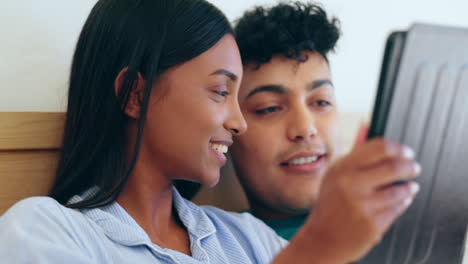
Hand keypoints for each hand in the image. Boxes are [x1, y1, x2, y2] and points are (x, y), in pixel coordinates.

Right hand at [301, 125, 420, 262]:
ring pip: (401, 189)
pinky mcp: (373, 224)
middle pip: (394, 166)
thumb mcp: (335, 175)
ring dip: (409, 186)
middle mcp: (351, 184)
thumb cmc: (330, 204)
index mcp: (341, 168)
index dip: (398, 148)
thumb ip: (355, 156)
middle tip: (414, 167)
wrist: (321, 239)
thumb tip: (373, 129)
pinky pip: (398, 208)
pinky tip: (401, 200)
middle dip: (410, 166)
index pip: (379, 147)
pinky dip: (404, 202)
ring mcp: (362, 206)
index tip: (406, 152)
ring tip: (409, 186)